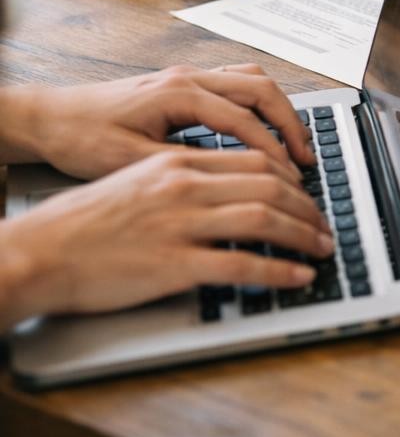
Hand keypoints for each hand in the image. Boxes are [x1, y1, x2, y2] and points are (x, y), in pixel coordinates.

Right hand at [0, 149, 331, 328]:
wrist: (37, 252)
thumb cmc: (80, 224)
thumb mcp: (137, 182)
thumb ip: (183, 181)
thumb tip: (227, 193)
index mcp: (176, 163)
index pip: (254, 161)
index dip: (291, 179)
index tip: (306, 195)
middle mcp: (183, 186)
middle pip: (269, 186)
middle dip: (307, 207)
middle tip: (324, 223)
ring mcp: (180, 224)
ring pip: (264, 219)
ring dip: (303, 234)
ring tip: (322, 247)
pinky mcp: (174, 263)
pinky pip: (243, 263)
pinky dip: (279, 270)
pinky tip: (297, 276)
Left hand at [6, 65, 315, 180]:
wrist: (49, 117)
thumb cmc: (79, 138)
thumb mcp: (129, 160)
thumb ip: (182, 165)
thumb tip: (227, 182)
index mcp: (178, 94)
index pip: (244, 120)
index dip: (272, 151)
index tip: (291, 178)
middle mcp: (188, 78)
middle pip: (262, 91)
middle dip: (291, 124)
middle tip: (306, 158)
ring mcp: (188, 77)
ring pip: (254, 81)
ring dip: (280, 110)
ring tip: (294, 143)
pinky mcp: (184, 84)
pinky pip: (237, 82)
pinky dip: (260, 103)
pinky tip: (263, 128)